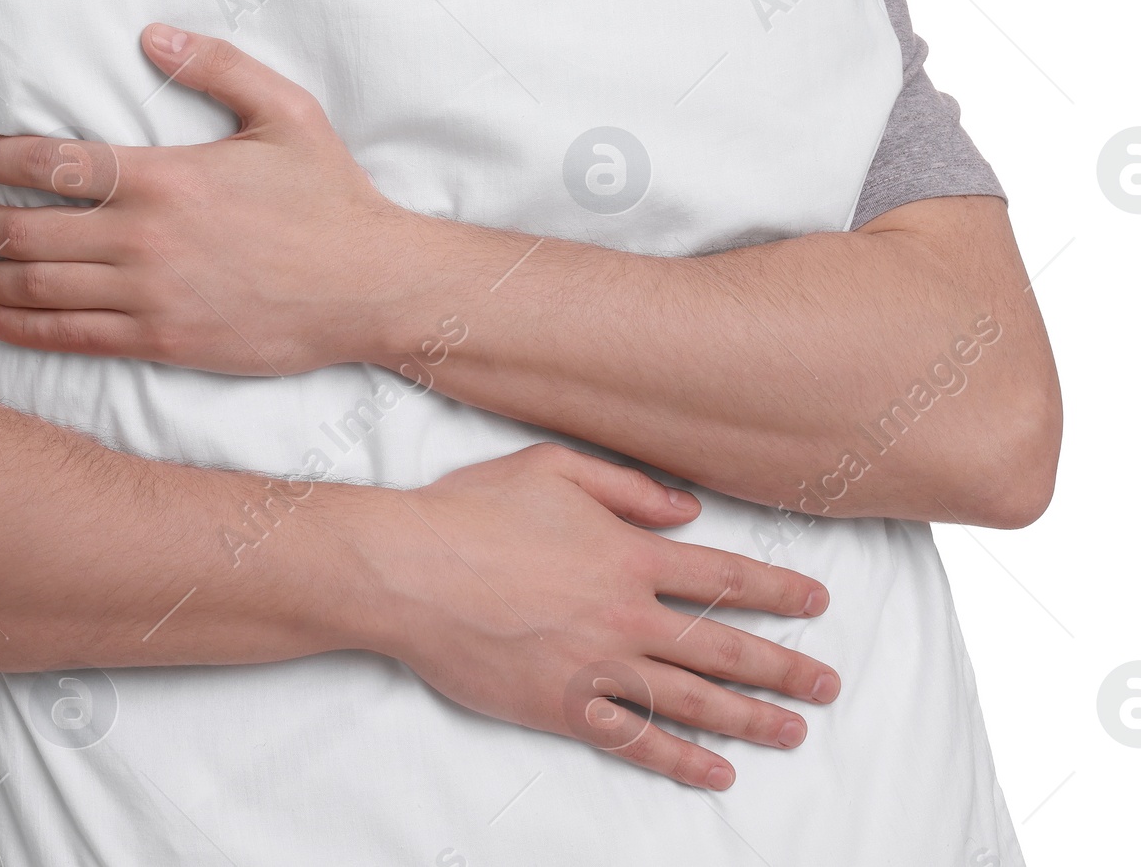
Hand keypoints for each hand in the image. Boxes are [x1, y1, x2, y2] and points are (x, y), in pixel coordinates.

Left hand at [0, 24, 445, 374]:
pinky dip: (22, 330)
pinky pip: (73, 338)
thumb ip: (217, 66)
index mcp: (165, 176)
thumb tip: (151, 35)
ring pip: (40, 289)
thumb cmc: (329, 195)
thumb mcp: (285, 111)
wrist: (369, 286)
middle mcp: (144, 238)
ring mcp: (150, 296)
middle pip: (30, 231)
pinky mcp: (163, 342)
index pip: (53, 164)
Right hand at [376, 444, 838, 789]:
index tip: (817, 602)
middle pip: (724, 647)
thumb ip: (628, 485)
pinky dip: (681, 759)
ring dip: (751, 718)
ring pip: (693, 700)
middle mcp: (625, 615)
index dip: (776, 589)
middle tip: (827, 684)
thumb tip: (688, 509)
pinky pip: (635, 741)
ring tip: (794, 731)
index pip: (722, 575)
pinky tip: (716, 770)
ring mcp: (596, 667)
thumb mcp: (553, 466)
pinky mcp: (563, 707)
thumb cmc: (473, 510)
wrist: (409, 570)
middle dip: (784, 666)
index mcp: (628, 554)